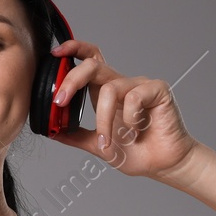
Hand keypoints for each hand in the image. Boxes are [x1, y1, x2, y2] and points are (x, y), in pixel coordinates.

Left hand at [45, 38, 199, 178]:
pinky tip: (137, 129)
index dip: (73, 50)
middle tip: (59, 101)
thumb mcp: (97, 145)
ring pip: (109, 89)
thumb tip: (51, 131)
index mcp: (104, 91)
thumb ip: (75, 136)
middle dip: (72, 79)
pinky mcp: (157, 90)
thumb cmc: (137, 152)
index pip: (89, 60)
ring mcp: (140, 85)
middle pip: (93, 65)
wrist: (163, 165)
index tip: (56, 54)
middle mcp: (121, 84)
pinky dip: (130, 118)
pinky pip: (133, 97)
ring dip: (103, 120)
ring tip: (108, 141)